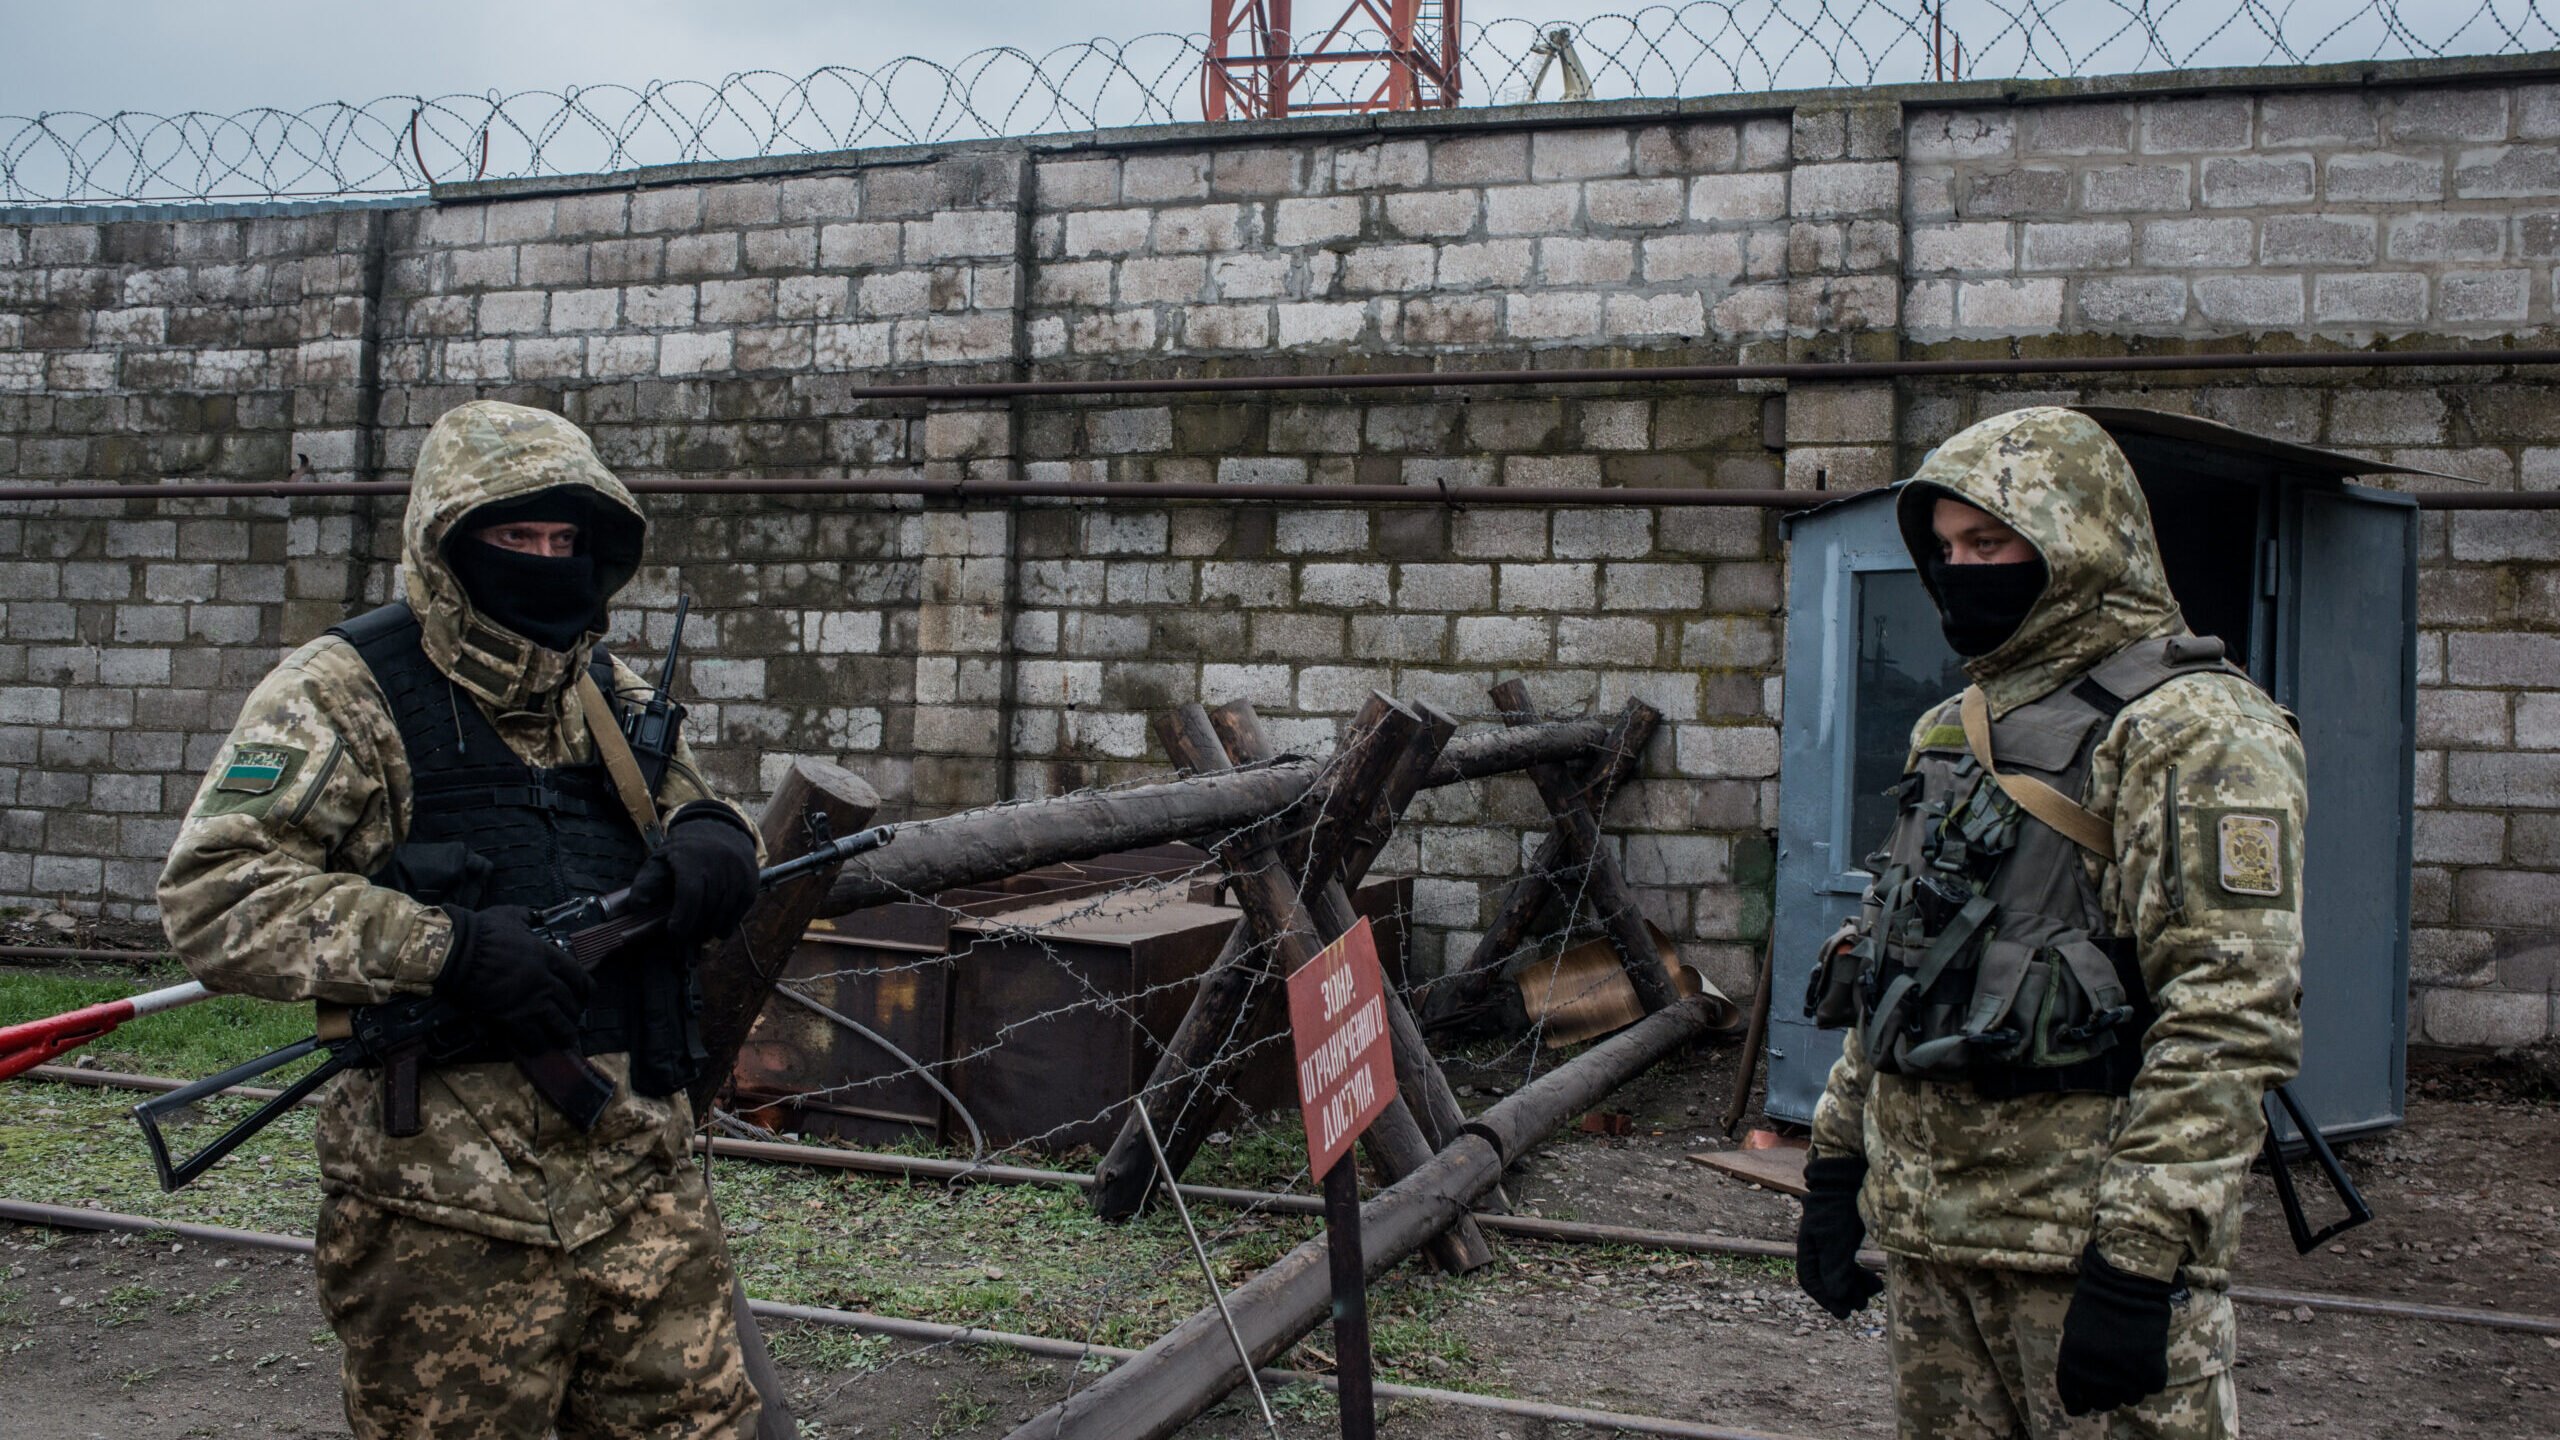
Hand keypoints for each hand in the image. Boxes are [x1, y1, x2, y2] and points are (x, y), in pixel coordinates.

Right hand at [433, 905, 592, 1055]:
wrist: (458, 952)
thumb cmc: (482, 932)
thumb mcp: (510, 916)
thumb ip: (526, 917)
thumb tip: (532, 914)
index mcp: (547, 955)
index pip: (578, 976)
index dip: (586, 989)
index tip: (586, 995)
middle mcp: (544, 981)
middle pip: (570, 1002)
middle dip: (575, 1012)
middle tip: (574, 1018)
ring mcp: (530, 1001)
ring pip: (558, 1023)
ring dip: (564, 1032)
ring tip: (567, 1039)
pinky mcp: (511, 1017)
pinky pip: (532, 1036)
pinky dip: (538, 1044)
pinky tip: (540, 1047)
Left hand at [629, 803, 758, 946]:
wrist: (718, 826)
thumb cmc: (684, 849)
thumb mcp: (660, 859)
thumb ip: (646, 883)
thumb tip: (637, 907)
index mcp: (692, 859)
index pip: (690, 896)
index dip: (683, 919)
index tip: (674, 933)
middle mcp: (718, 864)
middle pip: (708, 908)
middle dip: (695, 930)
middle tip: (685, 941)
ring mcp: (738, 872)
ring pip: (725, 912)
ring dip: (712, 930)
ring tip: (700, 936)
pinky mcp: (751, 880)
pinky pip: (741, 909)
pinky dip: (729, 923)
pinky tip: (718, 928)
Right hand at [1795, 1152, 1883, 1318]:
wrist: (1849, 1176)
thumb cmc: (1840, 1205)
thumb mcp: (1837, 1238)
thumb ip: (1835, 1268)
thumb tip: (1837, 1297)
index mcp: (1809, 1246)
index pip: (1810, 1280)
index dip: (1826, 1299)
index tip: (1844, 1314)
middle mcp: (1817, 1245)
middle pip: (1827, 1278)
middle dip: (1845, 1294)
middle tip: (1862, 1306)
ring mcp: (1832, 1239)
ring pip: (1841, 1271)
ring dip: (1855, 1285)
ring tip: (1876, 1289)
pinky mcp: (1846, 1234)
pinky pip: (1850, 1261)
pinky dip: (1861, 1273)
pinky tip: (1875, 1277)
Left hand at [2056, 1242, 2175, 1415]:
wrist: (2126, 1280)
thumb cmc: (2095, 1299)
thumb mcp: (2074, 1330)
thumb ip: (2076, 1360)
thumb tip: (2079, 1385)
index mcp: (2072, 1363)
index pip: (2072, 1398)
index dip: (2077, 1402)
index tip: (2082, 1402)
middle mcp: (2097, 1376)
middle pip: (2102, 1402)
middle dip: (2104, 1393)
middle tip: (2110, 1379)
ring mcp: (2127, 1375)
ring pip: (2128, 1398)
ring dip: (2128, 1386)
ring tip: (2129, 1365)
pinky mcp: (2152, 1370)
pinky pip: (2151, 1387)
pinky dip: (2149, 1378)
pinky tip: (2145, 1360)